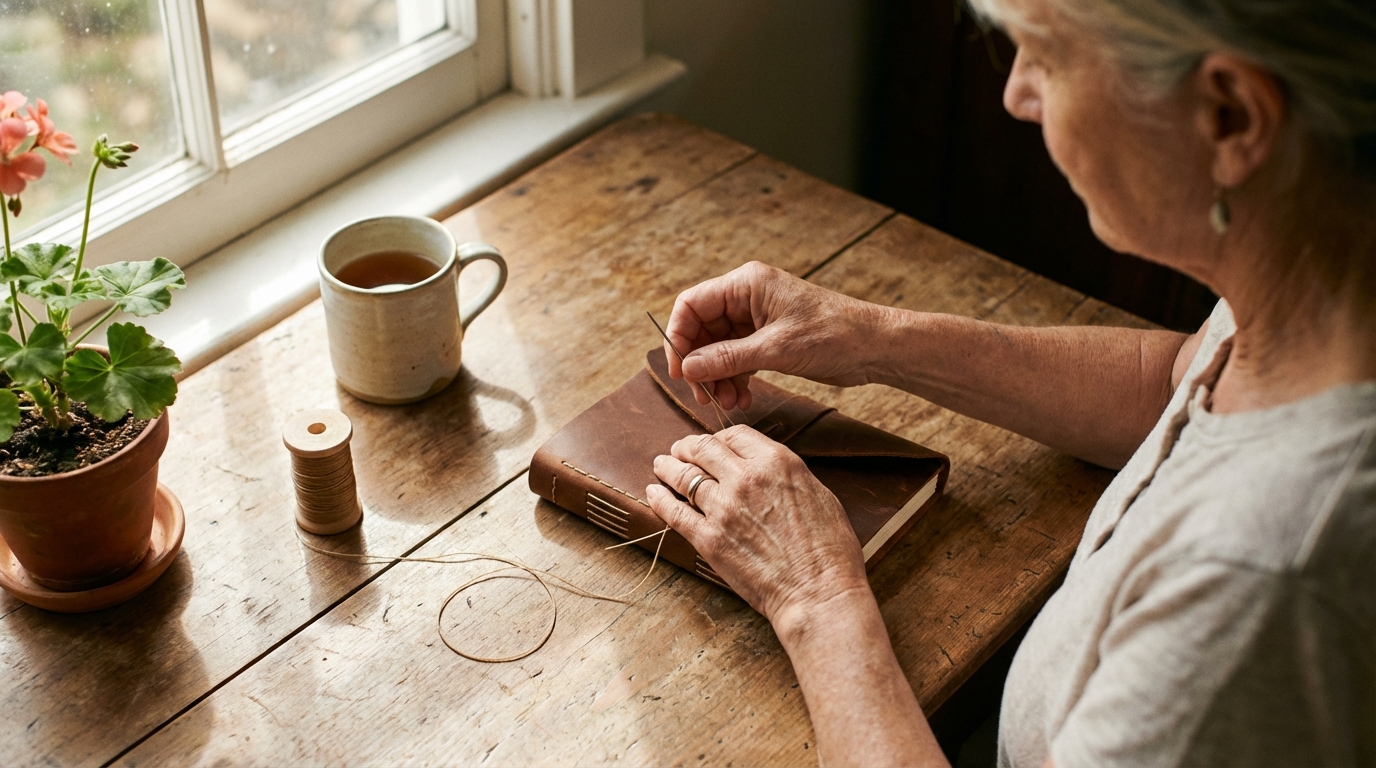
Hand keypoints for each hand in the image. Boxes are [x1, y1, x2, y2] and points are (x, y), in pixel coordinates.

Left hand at [645, 425, 868, 624]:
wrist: (818, 592)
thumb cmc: (829, 550)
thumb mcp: (819, 495)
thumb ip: (788, 476)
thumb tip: (771, 472)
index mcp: (777, 462)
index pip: (736, 435)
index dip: (720, 437)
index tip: (713, 444)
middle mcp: (746, 478)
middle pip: (704, 448)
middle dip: (687, 446)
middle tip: (679, 449)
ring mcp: (723, 508)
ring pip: (684, 476)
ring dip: (668, 467)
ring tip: (661, 465)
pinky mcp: (708, 538)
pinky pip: (674, 512)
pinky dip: (660, 499)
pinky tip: (654, 493)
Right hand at [664, 261, 888, 409]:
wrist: (874, 347)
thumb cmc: (834, 334)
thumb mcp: (776, 348)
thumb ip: (728, 358)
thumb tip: (688, 369)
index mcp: (746, 284)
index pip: (692, 305)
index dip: (678, 338)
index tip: (680, 371)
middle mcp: (747, 298)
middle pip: (702, 330)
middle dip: (700, 365)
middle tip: (704, 397)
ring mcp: (757, 320)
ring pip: (718, 349)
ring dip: (718, 378)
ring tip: (726, 404)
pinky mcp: (768, 340)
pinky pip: (737, 360)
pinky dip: (735, 380)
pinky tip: (741, 400)